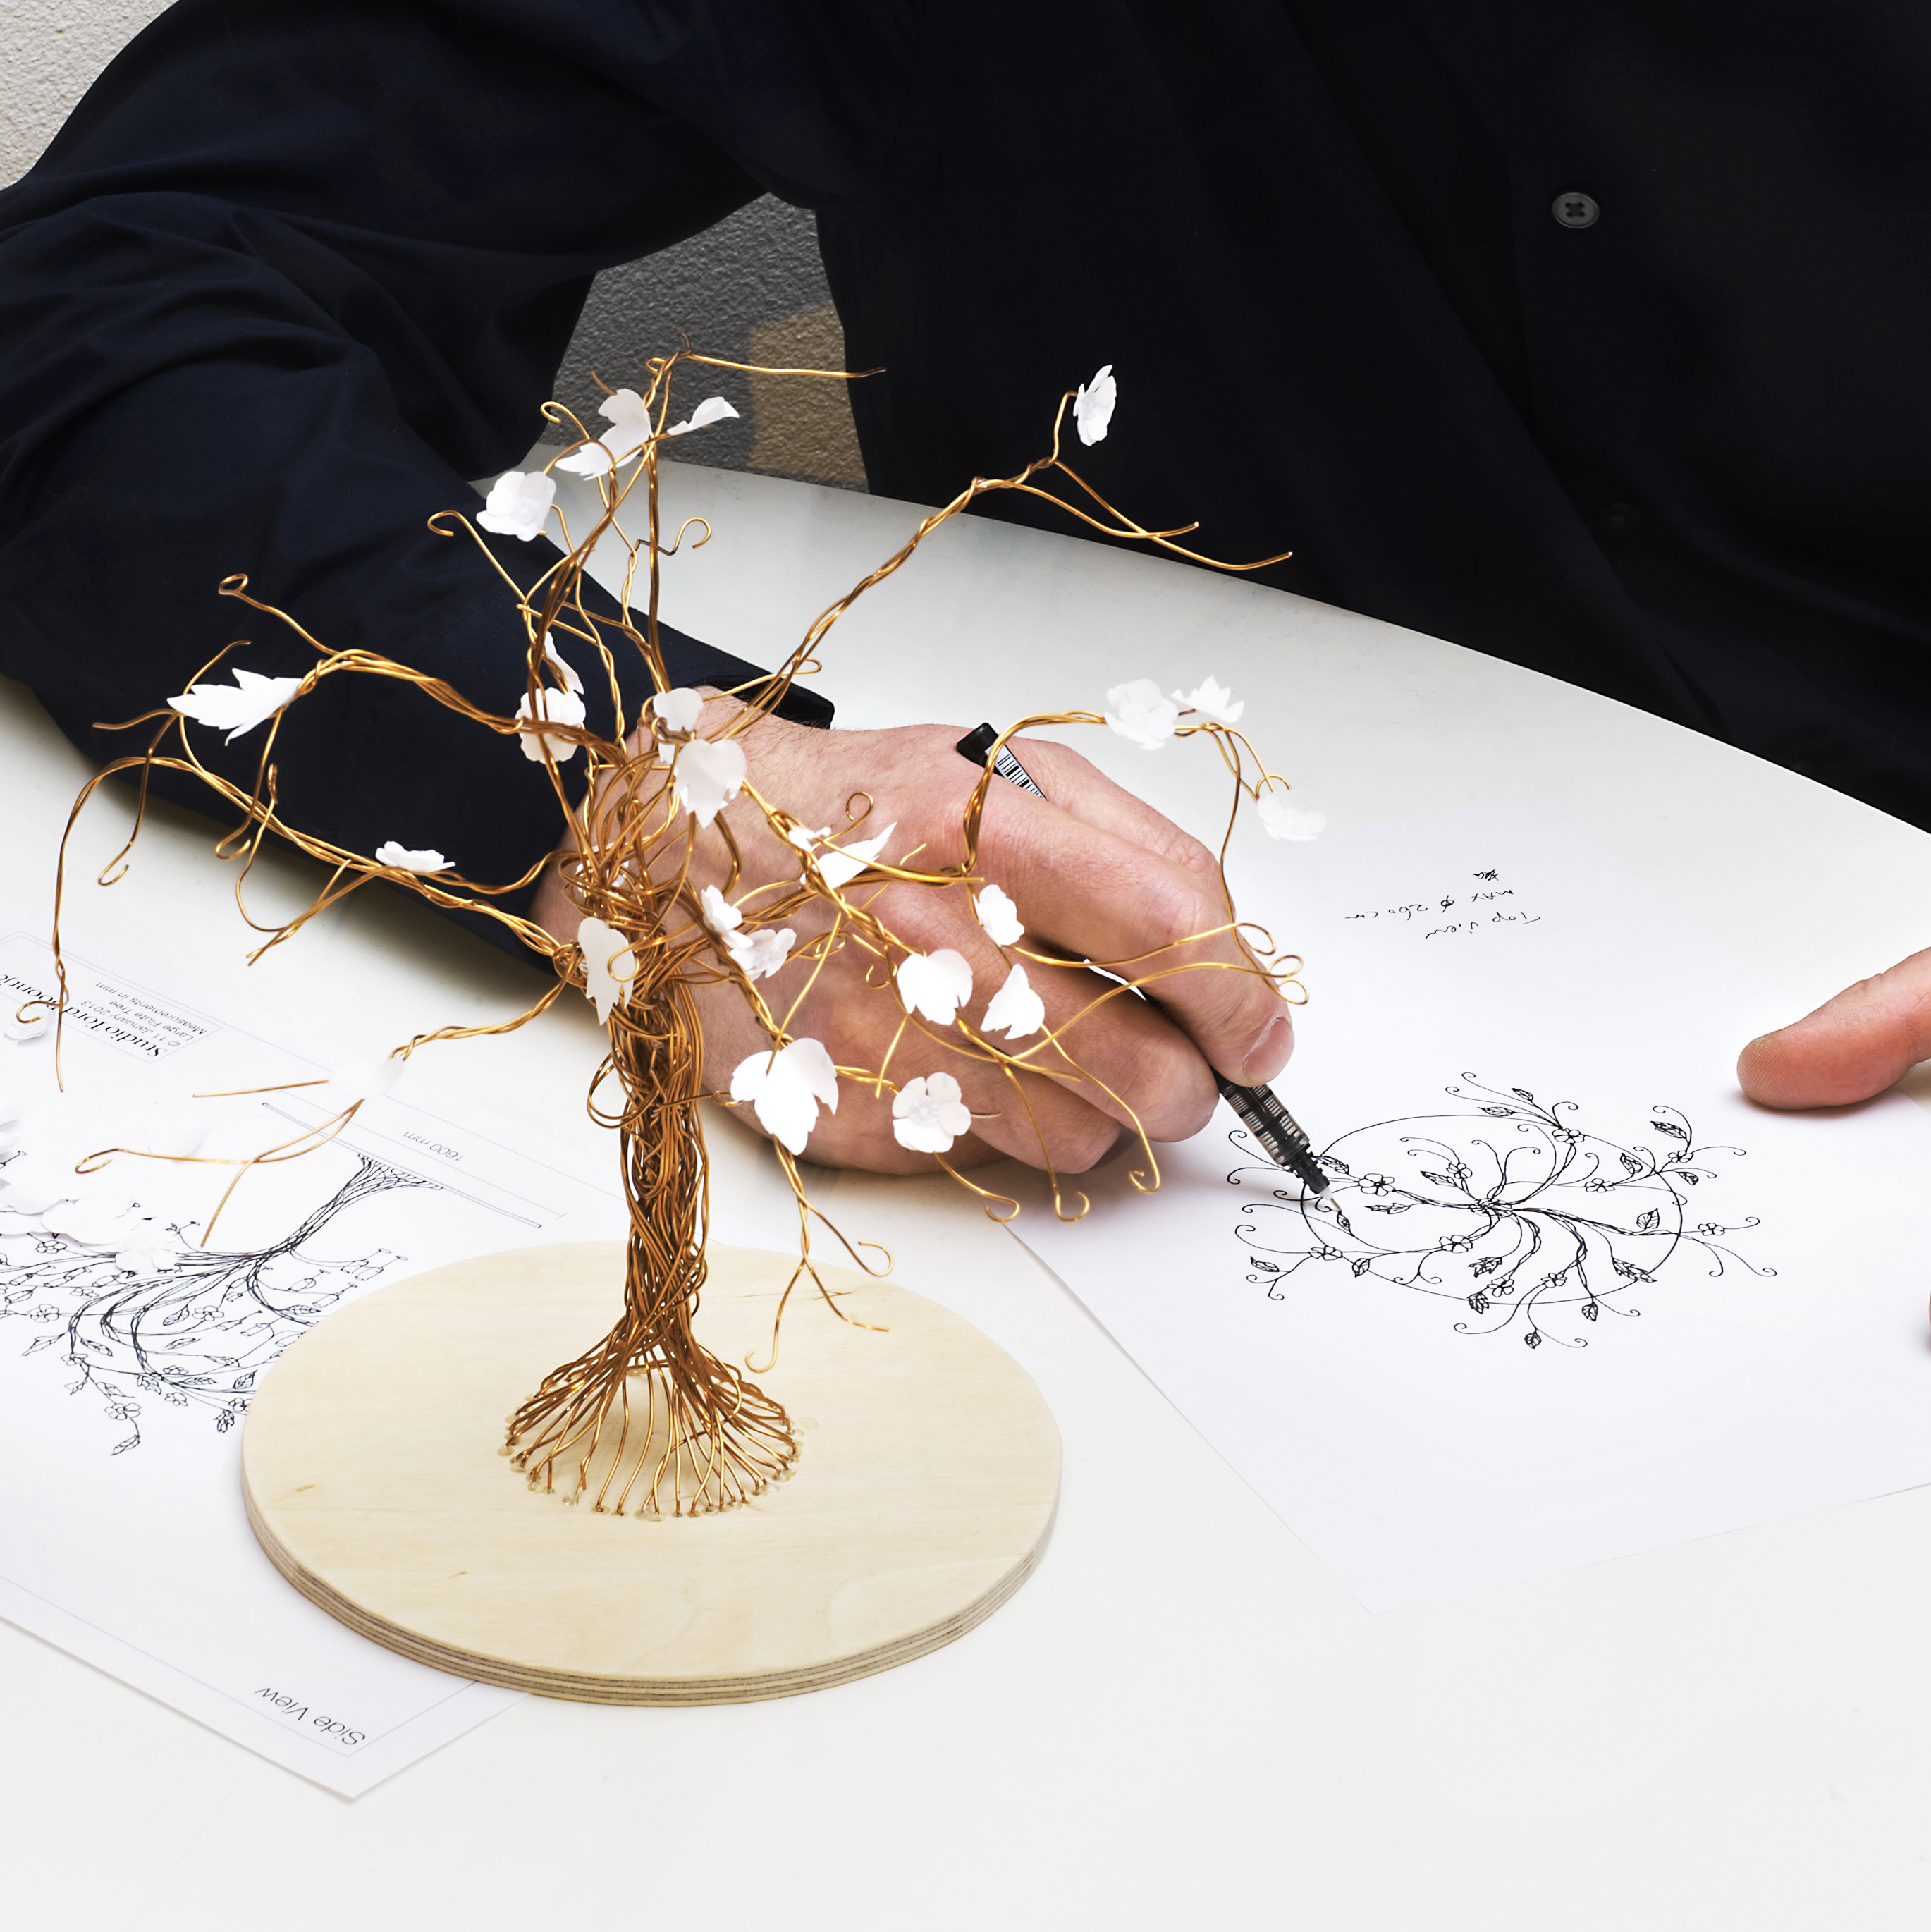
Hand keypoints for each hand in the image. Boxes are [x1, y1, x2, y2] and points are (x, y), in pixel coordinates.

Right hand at [528, 701, 1293, 1174]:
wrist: (667, 858)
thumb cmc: (842, 811)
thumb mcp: (987, 770)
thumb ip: (1121, 841)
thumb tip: (1219, 947)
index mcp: (984, 831)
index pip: (1172, 929)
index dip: (1243, 1001)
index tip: (1263, 1034)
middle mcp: (933, 937)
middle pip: (1140, 1064)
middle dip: (1190, 1081)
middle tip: (1184, 1065)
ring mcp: (884, 1036)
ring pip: (1077, 1134)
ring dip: (1107, 1115)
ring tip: (1069, 1060)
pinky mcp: (844, 1111)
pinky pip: (989, 1161)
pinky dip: (1013, 1132)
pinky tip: (980, 1074)